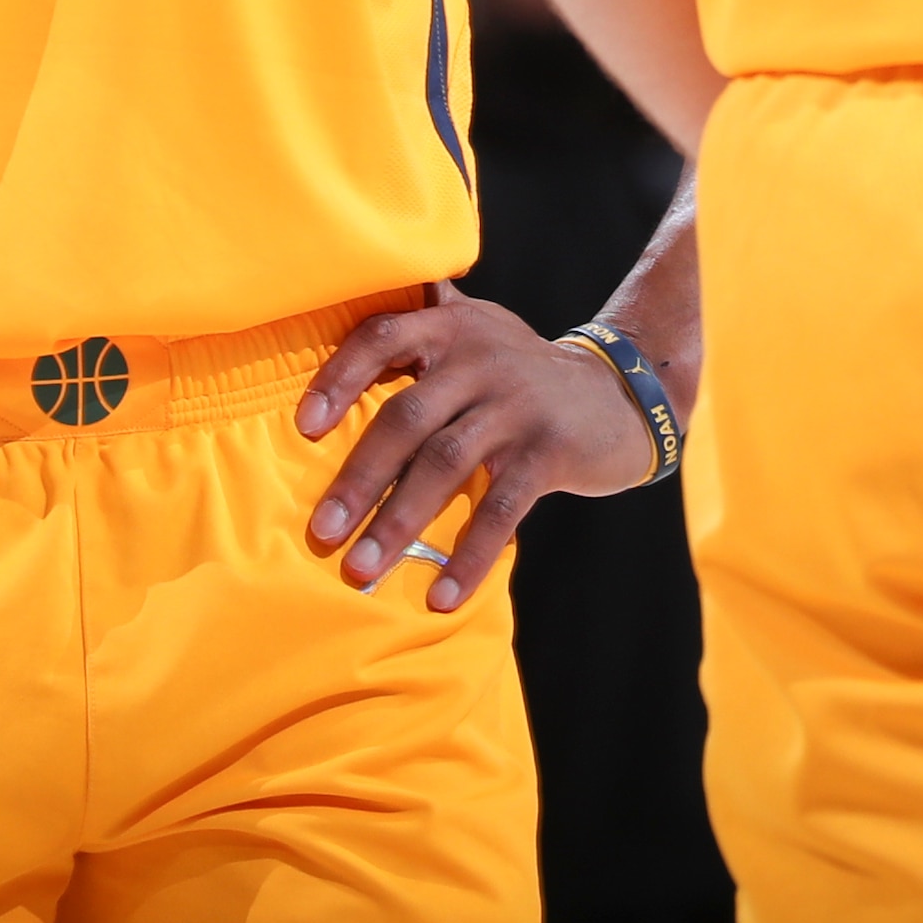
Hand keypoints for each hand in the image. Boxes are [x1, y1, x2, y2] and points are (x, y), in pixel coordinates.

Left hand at [292, 286, 666, 610]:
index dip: (339, 377)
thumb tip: (327, 326)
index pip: (382, 336)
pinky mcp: (549, 450)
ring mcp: (518, 404)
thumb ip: (419, 328)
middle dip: (358, 478)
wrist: (619, 393)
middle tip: (322, 531)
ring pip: (445, 464)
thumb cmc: (520, 373)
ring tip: (362, 569)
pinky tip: (442, 596)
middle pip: (407, 417)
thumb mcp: (476, 333)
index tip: (303, 427)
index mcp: (453, 327)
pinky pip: (501, 509)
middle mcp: (482, 357)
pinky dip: (469, 556)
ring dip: (398, 522)